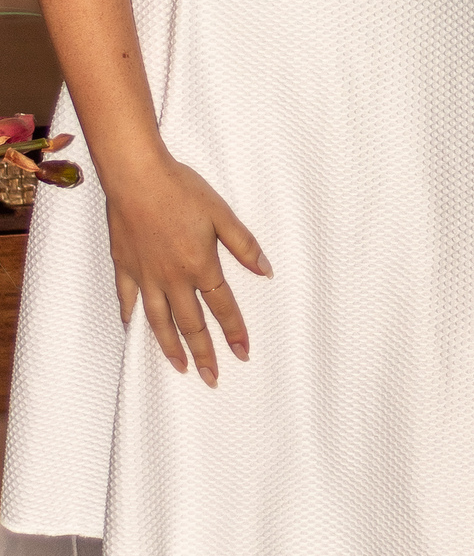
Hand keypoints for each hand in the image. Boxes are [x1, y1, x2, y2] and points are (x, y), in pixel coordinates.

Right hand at [106, 154, 271, 384]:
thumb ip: (244, 245)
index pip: (222, 307)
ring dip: (170, 347)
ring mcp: (146, 275)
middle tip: (211, 378)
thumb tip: (266, 271)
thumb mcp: (221, 213)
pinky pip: (128, 299)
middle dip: (204, 353)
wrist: (137, 177)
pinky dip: (131, 318)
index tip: (243, 354)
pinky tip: (134, 330)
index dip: (234, 331)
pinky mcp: (125, 266)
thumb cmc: (182, 190)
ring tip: (180, 368)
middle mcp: (173, 279)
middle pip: (190, 324)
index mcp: (200, 265)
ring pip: (158, 321)